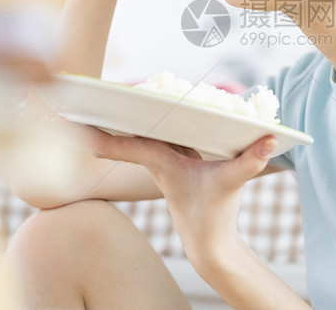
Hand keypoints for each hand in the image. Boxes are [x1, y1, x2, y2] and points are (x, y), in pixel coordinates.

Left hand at [57, 117, 276, 261]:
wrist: (209, 242)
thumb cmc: (214, 215)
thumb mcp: (233, 184)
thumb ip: (250, 162)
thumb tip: (271, 139)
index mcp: (162, 160)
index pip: (123, 143)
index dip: (96, 133)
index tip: (67, 121)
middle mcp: (158, 156)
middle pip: (121, 132)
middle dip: (95, 115)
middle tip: (65, 94)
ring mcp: (164, 157)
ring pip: (133, 132)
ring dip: (111, 118)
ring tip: (86, 98)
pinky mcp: (175, 157)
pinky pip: (151, 134)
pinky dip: (137, 124)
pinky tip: (138, 107)